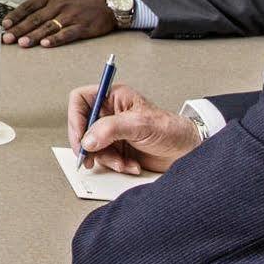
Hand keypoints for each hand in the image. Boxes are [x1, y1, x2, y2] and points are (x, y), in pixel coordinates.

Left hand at [0, 0, 117, 46]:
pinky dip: (56, 39)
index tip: (5, 24)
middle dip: (20, 29)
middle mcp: (59, 4)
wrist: (109, 1)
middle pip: (36, 18)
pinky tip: (46, 44)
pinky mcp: (82, 27)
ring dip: (35, 36)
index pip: (29, 5)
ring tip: (22, 43)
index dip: (16, 15)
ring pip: (49, 27)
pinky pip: (67, 34)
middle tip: (7, 38)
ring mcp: (71, 16)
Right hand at [67, 82, 200, 173]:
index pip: (80, 100)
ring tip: (122, 162)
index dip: (75, 117)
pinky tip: (130, 165)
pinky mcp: (118, 149)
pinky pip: (104, 158)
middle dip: (86, 144)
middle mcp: (110, 113)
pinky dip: (115, 165)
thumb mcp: (140, 124)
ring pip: (91, 145)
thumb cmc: (171, 129)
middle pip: (82, 125)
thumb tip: (87, 139)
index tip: (80, 136)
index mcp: (113, 97)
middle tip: (88, 157)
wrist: (188, 151)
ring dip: (105, 158)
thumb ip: (111, 129)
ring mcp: (113, 132)